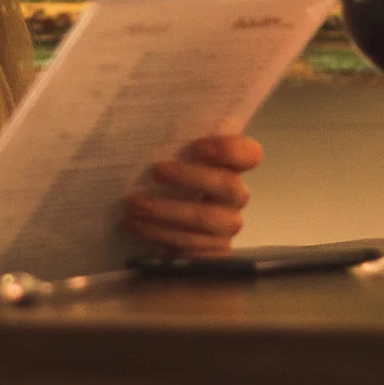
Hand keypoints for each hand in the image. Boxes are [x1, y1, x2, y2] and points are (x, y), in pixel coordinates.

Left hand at [123, 133, 263, 253]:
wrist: (161, 225)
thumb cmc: (167, 183)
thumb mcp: (170, 161)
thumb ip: (172, 147)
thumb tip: (142, 132)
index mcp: (231, 167)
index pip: (250, 154)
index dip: (228, 150)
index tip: (196, 147)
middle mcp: (235, 196)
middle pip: (228, 185)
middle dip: (189, 177)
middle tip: (156, 172)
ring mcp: (227, 226)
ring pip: (206, 220)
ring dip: (166, 212)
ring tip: (133, 207)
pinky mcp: (213, 252)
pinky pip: (193, 246)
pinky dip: (161, 236)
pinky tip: (138, 227)